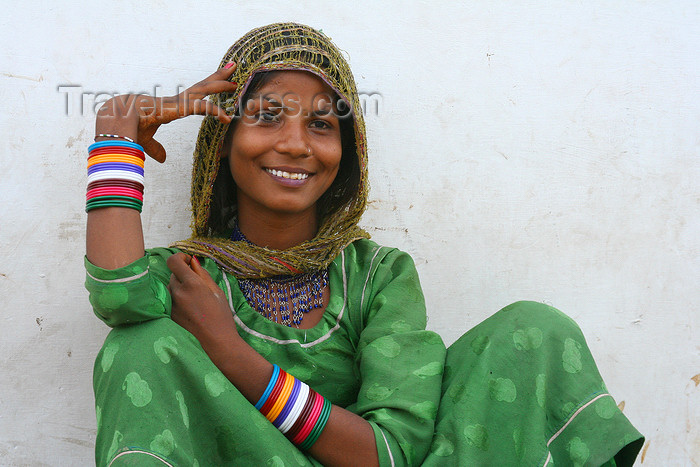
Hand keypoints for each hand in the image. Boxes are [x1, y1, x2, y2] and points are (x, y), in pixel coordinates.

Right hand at [96, 63, 237, 161]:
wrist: (117, 121)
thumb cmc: (128, 127)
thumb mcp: (146, 141)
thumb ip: (156, 148)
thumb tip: (163, 158)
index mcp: (171, 107)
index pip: (192, 97)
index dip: (205, 94)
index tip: (215, 89)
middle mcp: (176, 101)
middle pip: (201, 86)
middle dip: (217, 78)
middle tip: (232, 70)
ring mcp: (177, 102)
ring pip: (203, 90)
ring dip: (220, 84)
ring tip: (235, 80)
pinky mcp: (177, 108)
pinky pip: (200, 108)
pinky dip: (215, 111)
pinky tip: (227, 117)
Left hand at [167, 252, 239, 358]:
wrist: (216, 341)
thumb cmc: (221, 315)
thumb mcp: (216, 291)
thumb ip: (202, 274)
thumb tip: (192, 261)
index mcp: (192, 284)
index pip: (173, 261)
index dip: (180, 258)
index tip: (188, 261)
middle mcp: (178, 293)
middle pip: (173, 275)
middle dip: (183, 275)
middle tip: (197, 285)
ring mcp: (171, 305)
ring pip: (170, 287)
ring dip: (179, 287)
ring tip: (194, 300)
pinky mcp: (169, 314)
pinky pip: (170, 299)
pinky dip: (177, 299)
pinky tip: (190, 309)